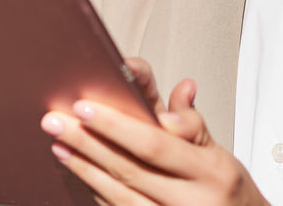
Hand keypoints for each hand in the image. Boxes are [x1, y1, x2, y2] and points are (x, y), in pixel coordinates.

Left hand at [40, 72, 268, 204]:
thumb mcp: (221, 153)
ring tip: (59, 144)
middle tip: (55, 121)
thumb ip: (193, 123)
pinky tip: (80, 173)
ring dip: (85, 168)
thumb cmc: (228, 191)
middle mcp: (193, 202)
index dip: (116, 126)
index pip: (155, 144)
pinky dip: (97, 193)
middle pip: (130, 169)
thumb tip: (182, 88)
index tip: (85, 107)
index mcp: (212, 172)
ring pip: (120, 196)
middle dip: (88, 142)